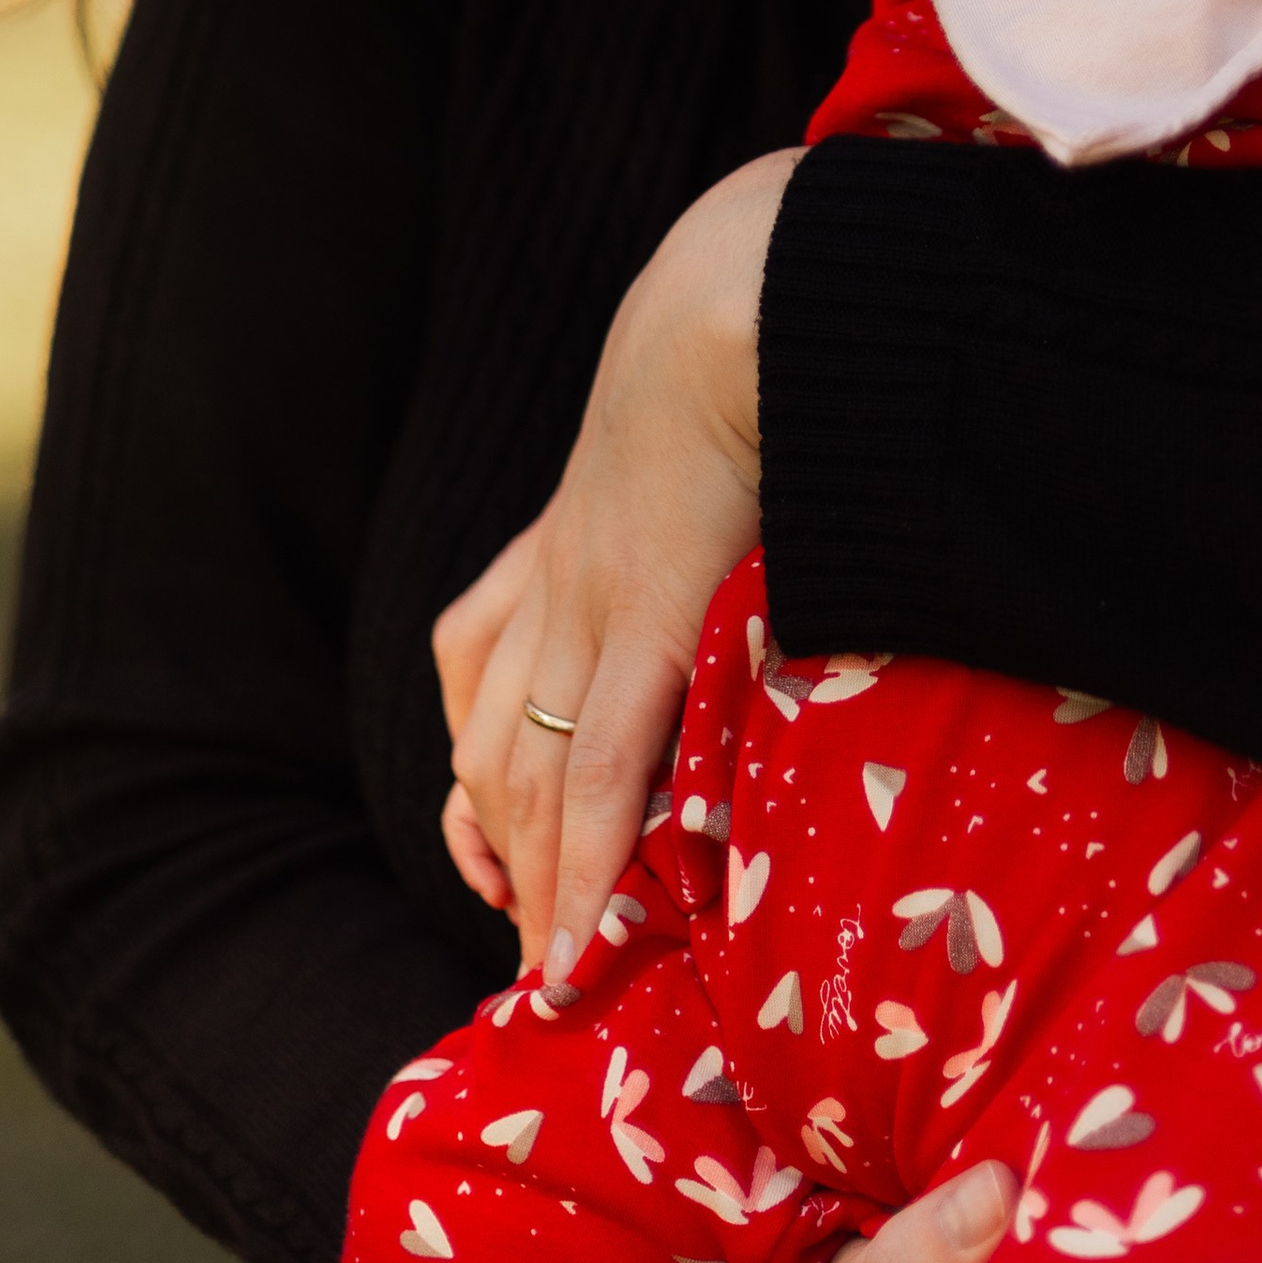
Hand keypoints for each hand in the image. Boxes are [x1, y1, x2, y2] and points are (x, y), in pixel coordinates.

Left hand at [433, 148, 797, 970]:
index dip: (489, 779)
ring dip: (534, 881)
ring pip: (527, 780)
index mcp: (571, 534)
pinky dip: (580, 870)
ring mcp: (589, 606)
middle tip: (528, 947)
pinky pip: (596, 777)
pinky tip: (576, 942)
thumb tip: (776, 507)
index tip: (501, 861)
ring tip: (556, 968)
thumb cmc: (760, 345)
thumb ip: (725, 478)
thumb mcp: (715, 423)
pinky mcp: (642, 623)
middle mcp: (557, 583)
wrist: (747, 294)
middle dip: (504, 854)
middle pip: (493, 750)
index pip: (485, 675)